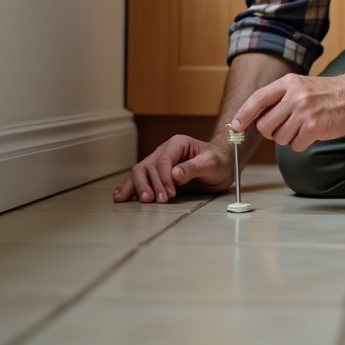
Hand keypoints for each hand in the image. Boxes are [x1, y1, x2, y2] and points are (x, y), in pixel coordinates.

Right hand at [113, 135, 231, 202]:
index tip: (170, 194)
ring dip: (138, 187)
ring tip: (144, 201)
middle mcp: (165, 151)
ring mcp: (159, 162)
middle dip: (149, 184)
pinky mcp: (157, 174)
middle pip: (147, 166)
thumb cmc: (219, 161)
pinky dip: (130, 187)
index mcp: (177, 144)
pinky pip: (140, 179)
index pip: (163, 160)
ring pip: (139, 172)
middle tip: (157, 200)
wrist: (222, 165)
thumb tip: (175, 174)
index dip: (163, 178)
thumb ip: (194, 167)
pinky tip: (121, 197)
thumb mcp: (212, 163)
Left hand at [232, 72, 344, 151]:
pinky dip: (301, 143)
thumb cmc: (326, 94)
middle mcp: (295, 96)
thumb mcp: (300, 86)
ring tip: (303, 127)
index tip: (236, 125)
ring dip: (289, 138)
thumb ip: (280, 98)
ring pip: (279, 138)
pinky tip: (312, 133)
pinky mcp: (314, 127)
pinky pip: (295, 145)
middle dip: (271, 132)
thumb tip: (256, 119)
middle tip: (284, 128)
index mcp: (288, 83)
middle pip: (265, 125)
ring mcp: (304, 111)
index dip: (244, 113)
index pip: (258, 98)